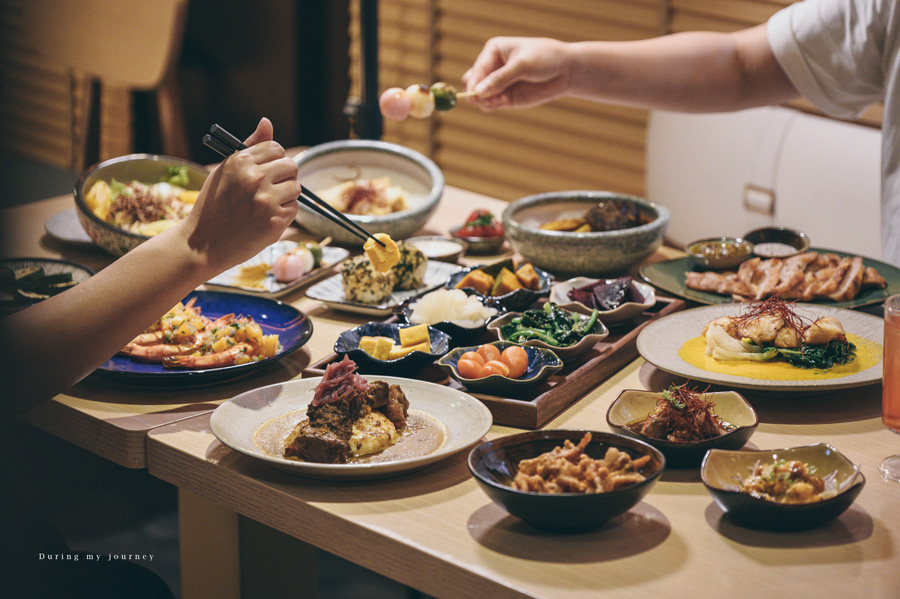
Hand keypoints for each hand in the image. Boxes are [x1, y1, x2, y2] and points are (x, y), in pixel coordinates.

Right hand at [180, 117, 300, 272]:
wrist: (203, 244)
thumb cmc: (214, 204)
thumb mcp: (225, 170)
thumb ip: (250, 146)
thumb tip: (267, 122)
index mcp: (240, 161)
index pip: (276, 148)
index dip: (274, 160)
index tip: (265, 171)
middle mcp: (254, 178)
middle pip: (291, 166)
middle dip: (284, 176)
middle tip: (268, 189)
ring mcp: (266, 201)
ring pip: (296, 187)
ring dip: (285, 196)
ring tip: (264, 205)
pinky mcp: (275, 221)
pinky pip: (294, 208)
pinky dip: (284, 214)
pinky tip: (264, 219)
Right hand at [462, 37, 572, 109]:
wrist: (565, 70)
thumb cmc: (545, 59)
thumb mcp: (522, 65)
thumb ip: (500, 79)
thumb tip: (478, 92)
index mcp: (493, 51)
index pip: (477, 69)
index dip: (474, 82)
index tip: (474, 95)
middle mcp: (492, 67)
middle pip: (472, 82)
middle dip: (476, 92)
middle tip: (482, 99)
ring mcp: (498, 84)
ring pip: (479, 96)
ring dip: (484, 101)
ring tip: (497, 101)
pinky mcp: (505, 97)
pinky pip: (490, 104)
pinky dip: (492, 106)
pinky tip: (502, 102)